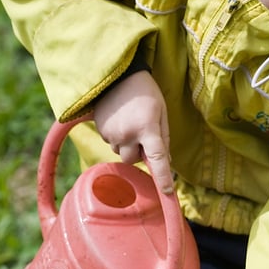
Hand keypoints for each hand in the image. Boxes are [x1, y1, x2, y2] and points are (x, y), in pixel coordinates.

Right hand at [94, 70, 173, 192]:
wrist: (118, 75)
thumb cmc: (146, 92)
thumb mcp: (162, 112)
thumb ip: (164, 138)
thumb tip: (167, 162)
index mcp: (147, 128)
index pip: (157, 158)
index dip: (163, 177)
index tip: (167, 193)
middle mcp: (128, 134)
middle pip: (134, 160)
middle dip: (139, 153)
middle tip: (144, 134)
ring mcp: (111, 133)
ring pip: (122, 153)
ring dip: (128, 145)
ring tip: (131, 122)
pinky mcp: (100, 130)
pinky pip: (111, 143)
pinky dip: (118, 137)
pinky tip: (120, 120)